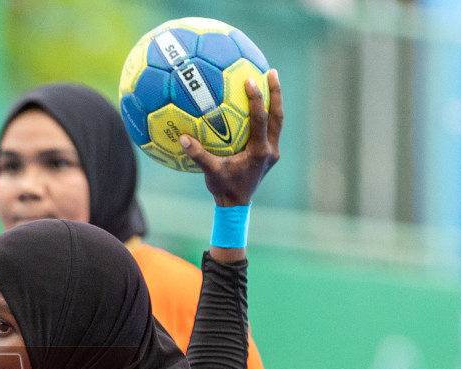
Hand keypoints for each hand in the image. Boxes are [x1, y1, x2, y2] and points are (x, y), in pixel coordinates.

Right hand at [181, 70, 283, 207]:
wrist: (236, 206)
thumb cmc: (224, 189)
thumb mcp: (210, 173)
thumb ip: (198, 156)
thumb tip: (183, 139)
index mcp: (258, 152)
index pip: (260, 120)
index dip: (256, 100)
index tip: (250, 81)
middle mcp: (269, 150)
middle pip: (278, 116)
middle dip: (276, 93)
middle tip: (270, 71)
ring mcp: (272, 152)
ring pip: (277, 121)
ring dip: (275, 101)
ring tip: (270, 79)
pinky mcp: (269, 153)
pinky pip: (270, 128)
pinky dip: (267, 114)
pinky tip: (258, 102)